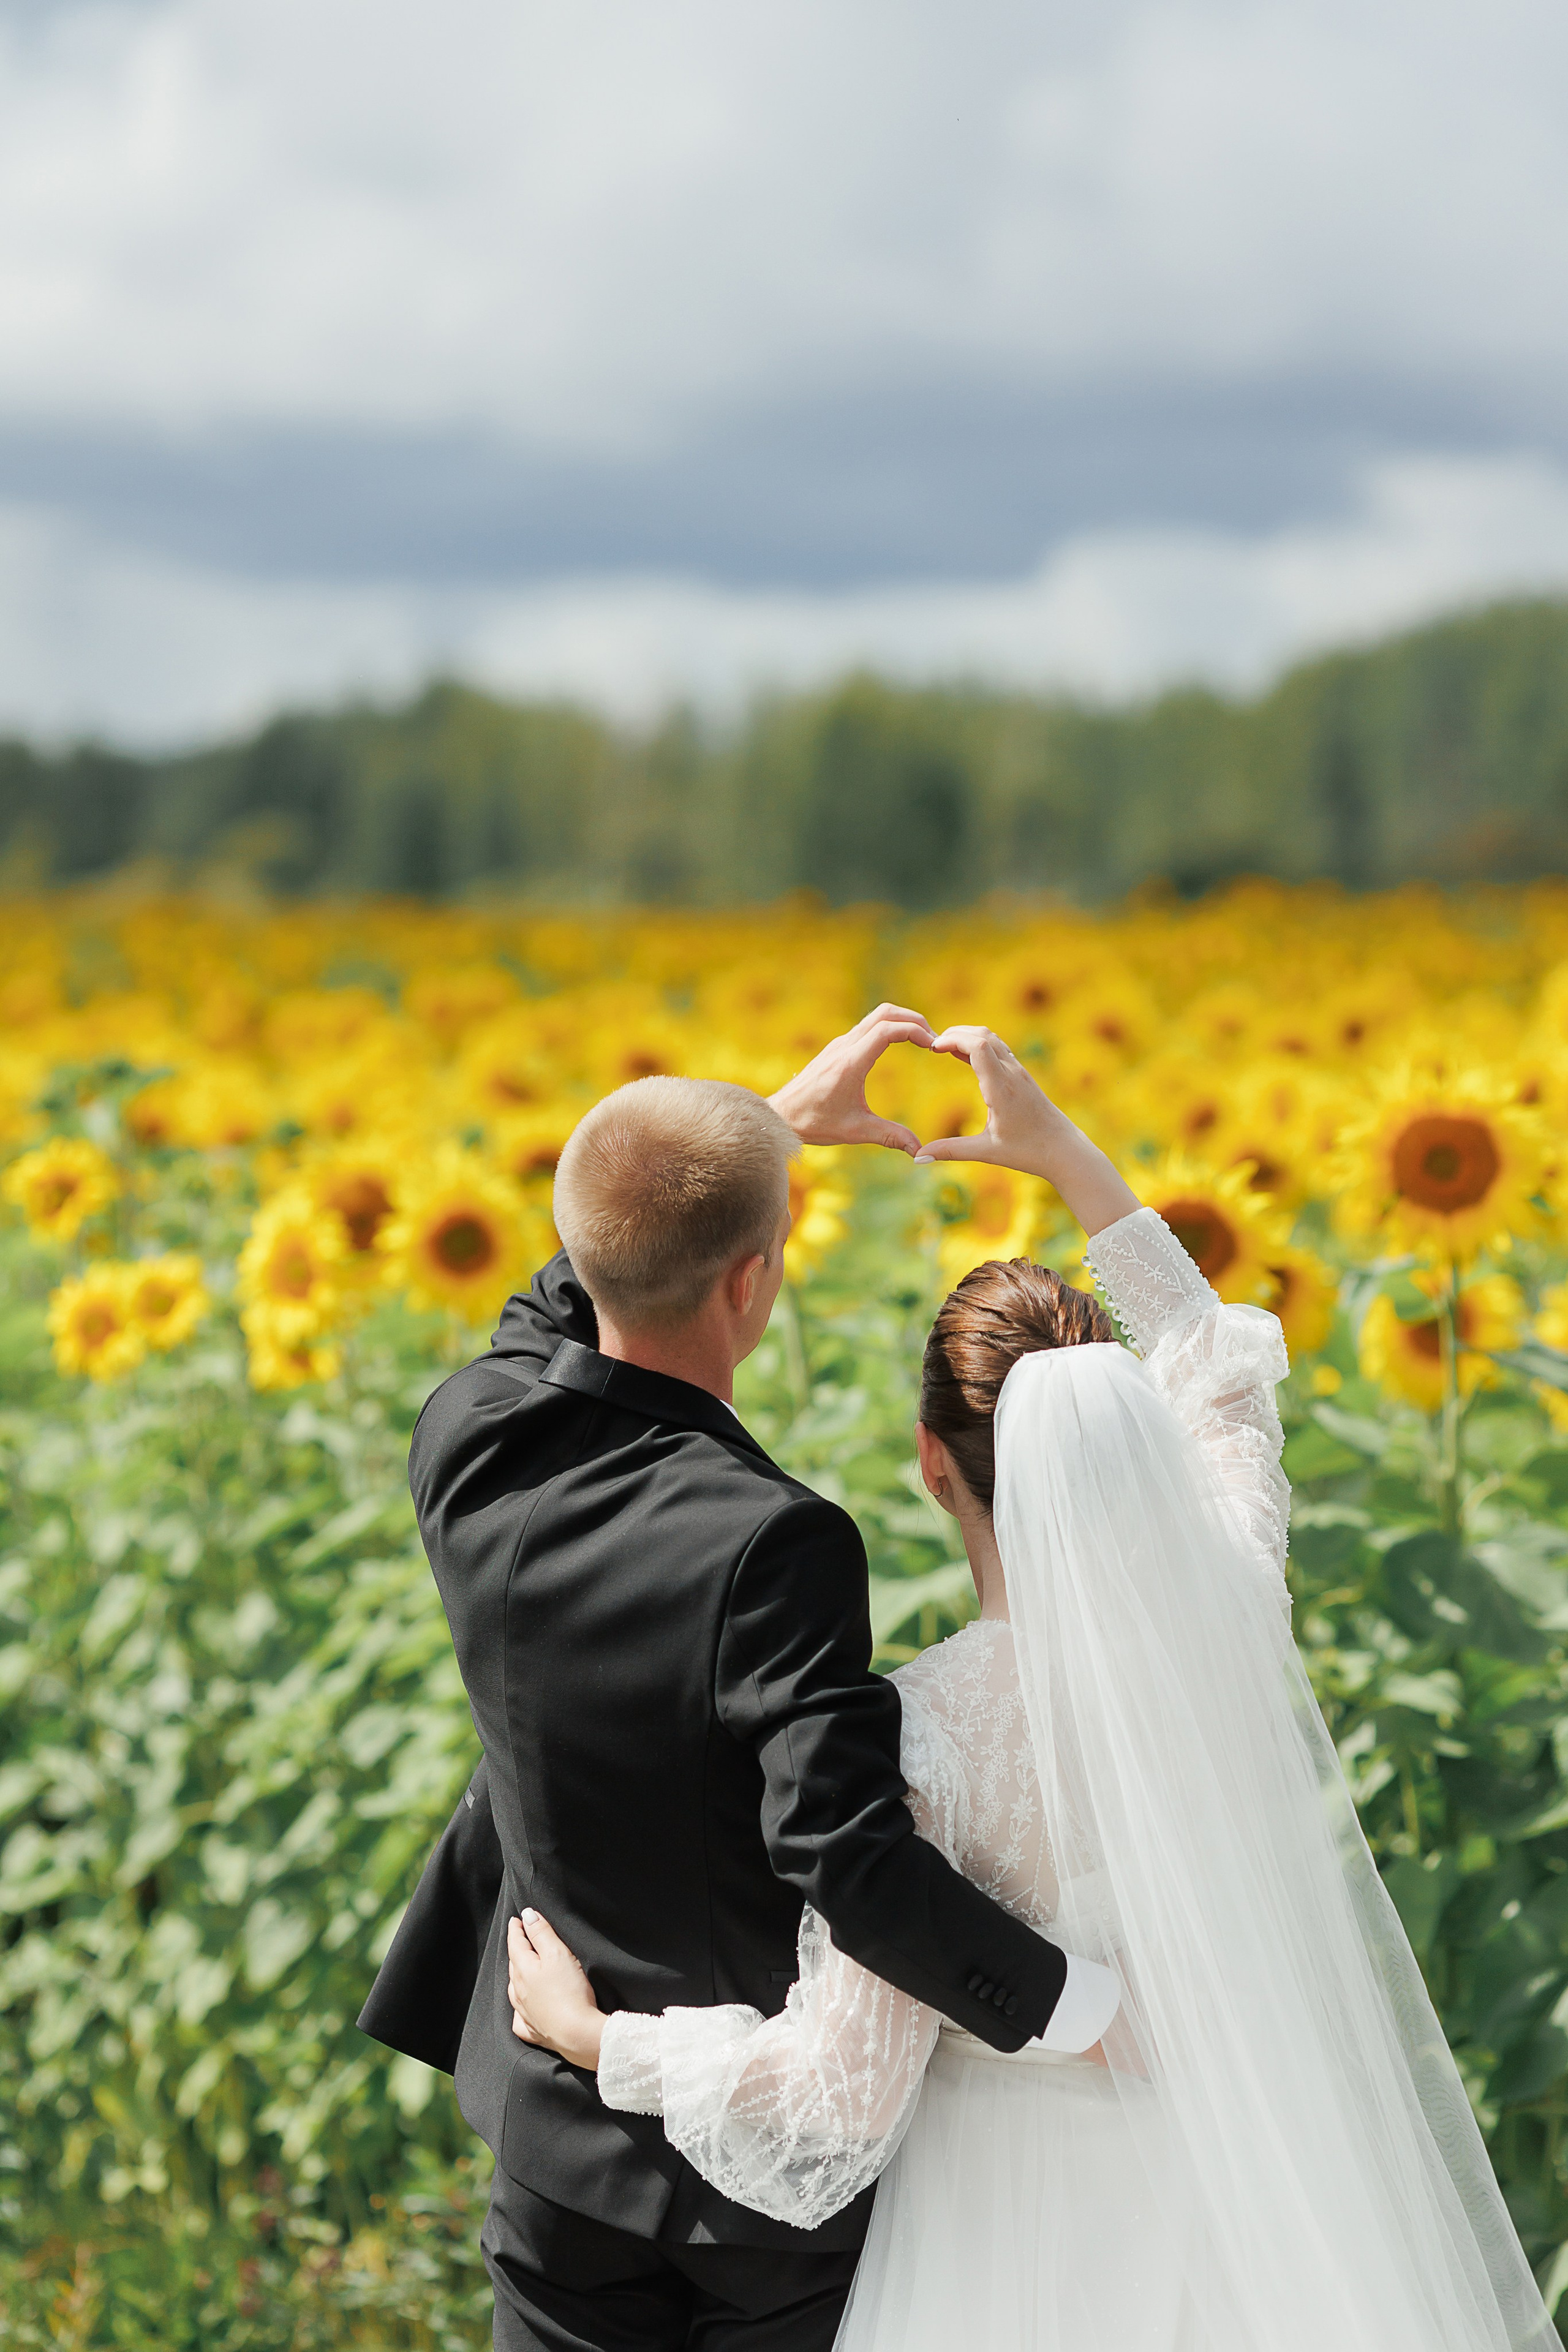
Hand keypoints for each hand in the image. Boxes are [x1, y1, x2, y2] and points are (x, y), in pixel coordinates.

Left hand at [507, 1909, 604, 2071]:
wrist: (577, 2034)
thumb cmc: (569, 1991)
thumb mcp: (557, 1953)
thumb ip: (541, 1933)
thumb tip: (527, 1915)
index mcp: (523, 1970)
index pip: (516, 1943)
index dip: (517, 1929)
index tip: (517, 1919)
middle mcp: (519, 1991)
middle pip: (514, 1965)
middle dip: (517, 1949)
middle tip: (520, 1938)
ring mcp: (525, 2013)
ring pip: (515, 1989)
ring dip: (517, 1976)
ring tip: (521, 1967)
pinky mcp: (534, 2031)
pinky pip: (521, 2018)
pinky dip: (520, 2009)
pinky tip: (524, 2008)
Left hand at [767, 1005, 932, 1153]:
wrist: (780, 1116)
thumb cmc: (814, 1123)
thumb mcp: (856, 1131)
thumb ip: (891, 1137)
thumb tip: (920, 1151)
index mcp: (850, 1062)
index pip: (888, 1030)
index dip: (915, 1031)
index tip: (933, 1046)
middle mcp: (844, 1047)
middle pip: (885, 1013)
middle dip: (914, 1019)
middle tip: (933, 1039)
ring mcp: (839, 1044)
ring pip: (875, 1017)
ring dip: (901, 1022)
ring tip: (921, 1041)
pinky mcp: (837, 1049)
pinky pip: (867, 1027)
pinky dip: (888, 1028)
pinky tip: (898, 1047)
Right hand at [913, 1027, 1061, 1170]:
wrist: (1065, 1150)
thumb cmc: (1028, 1152)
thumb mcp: (987, 1152)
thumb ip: (951, 1151)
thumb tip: (918, 1157)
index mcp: (1002, 1088)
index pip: (978, 1046)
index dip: (952, 1039)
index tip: (932, 1048)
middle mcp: (1012, 1074)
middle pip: (983, 1034)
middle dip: (955, 1033)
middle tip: (931, 1045)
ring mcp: (1020, 1072)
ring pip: (992, 1038)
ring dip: (967, 1036)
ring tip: (943, 1047)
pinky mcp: (1022, 1075)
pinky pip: (998, 1049)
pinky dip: (978, 1045)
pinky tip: (963, 1055)